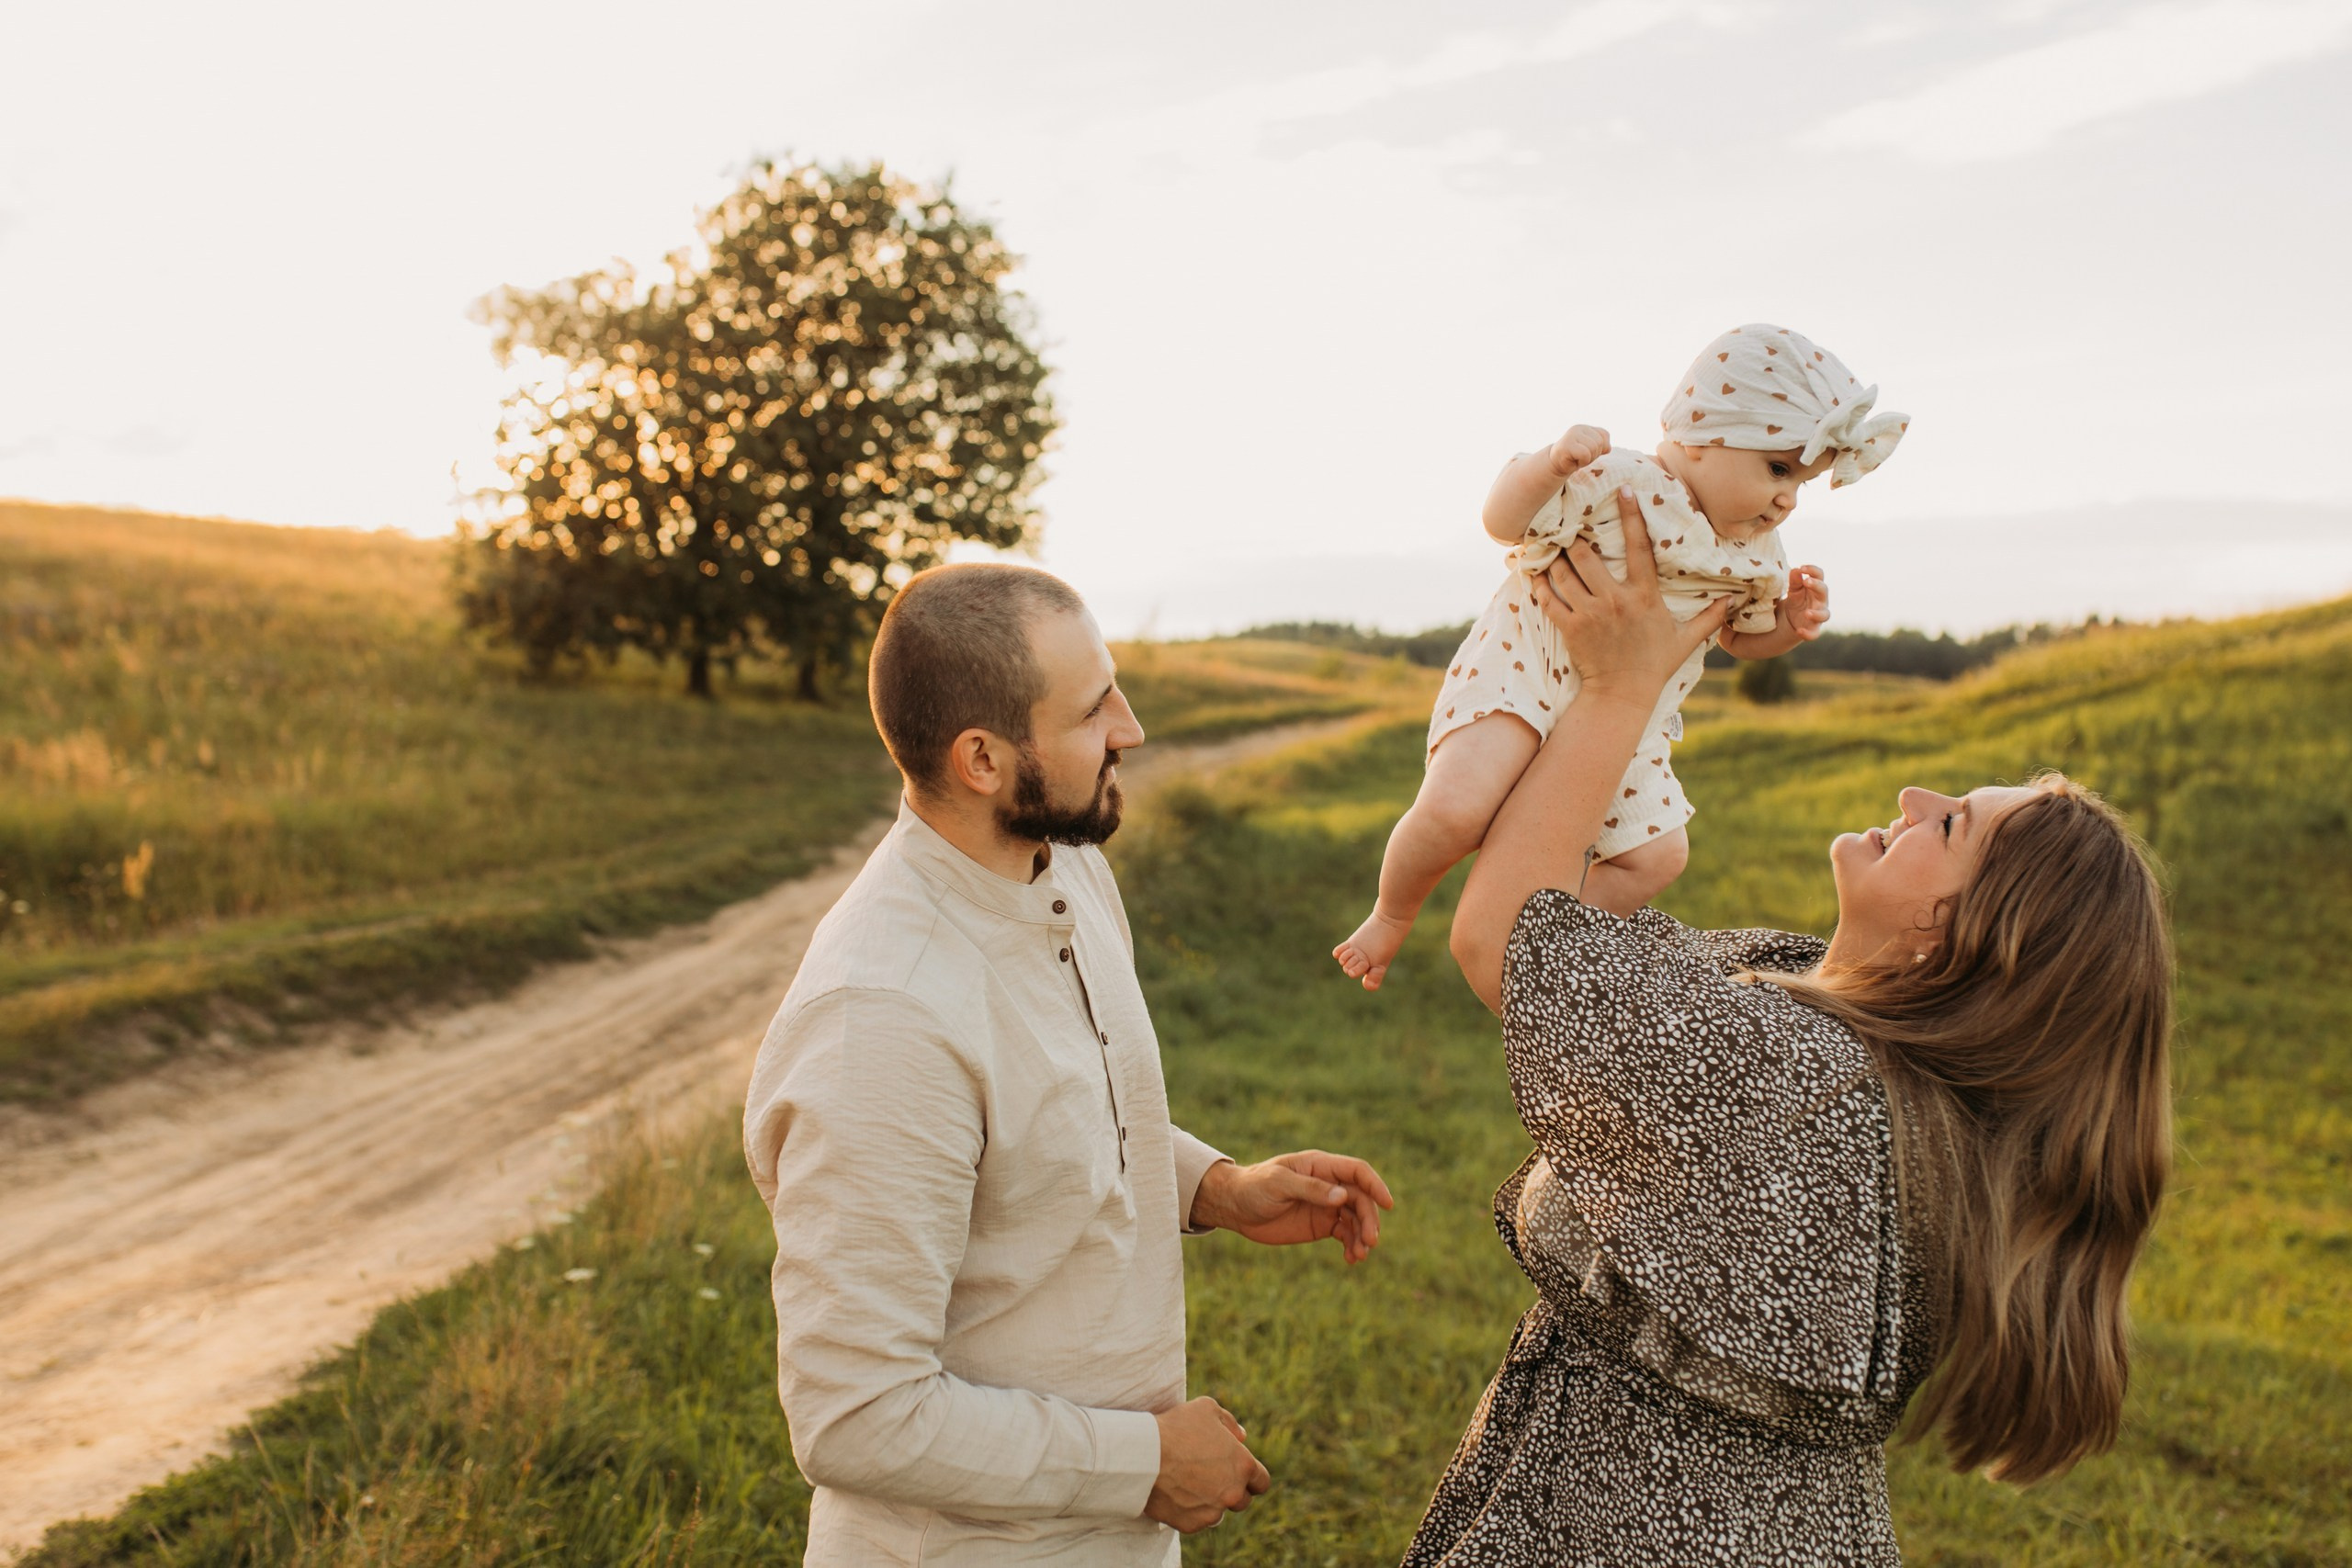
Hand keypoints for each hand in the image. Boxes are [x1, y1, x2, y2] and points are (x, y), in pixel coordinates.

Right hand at [1144, 1396, 1268, 1532]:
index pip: (1261, 1482)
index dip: (1251, 1477)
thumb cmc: (1176, 1428)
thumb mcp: (1207, 1409)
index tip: (1239, 1473)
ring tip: (1188, 1484)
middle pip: (1243, 1501)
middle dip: (1231, 1490)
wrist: (1143, 1455)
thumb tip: (1241, 1437)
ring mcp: (1212, 1512)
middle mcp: (1233, 1493)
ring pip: (1217, 1512)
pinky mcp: (1191, 1524)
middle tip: (1210, 1477)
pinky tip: (1175, 1493)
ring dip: (1210, 1502)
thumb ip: (1229, 1423)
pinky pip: (1196, 1520)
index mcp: (1243, 1465)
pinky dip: (1189, 1511)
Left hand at [1188, 1151, 1394, 1263]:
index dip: (1375, 1185)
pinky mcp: (1321, 1225)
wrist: (1235, 1207)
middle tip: (1370, 1242)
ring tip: (1360, 1256)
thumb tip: (1342, 1197)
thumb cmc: (1254, 1187)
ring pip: (1356, 1219)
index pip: (1357, 1172)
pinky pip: (1345, 1235)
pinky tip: (1352, 1259)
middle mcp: (1329, 1184)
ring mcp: (1327, 1205)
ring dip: (1362, 1236)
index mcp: (1320, 1166)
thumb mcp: (1278, 1184)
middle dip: (1369, 1220)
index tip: (1388, 1204)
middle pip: (1361, 1199)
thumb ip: (1310, 1189)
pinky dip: (1352, 1246)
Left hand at [1532, 487, 1735, 702]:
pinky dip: (1540, 583)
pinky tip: (1536, 571)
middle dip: (1575, 539)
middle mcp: (1616, 599)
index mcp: (1644, 595)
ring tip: (1550, 547)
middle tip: (1569, 527)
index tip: (1624, 491)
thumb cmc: (1654, 665)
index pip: (1639, 547)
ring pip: (1564, 573)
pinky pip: (1549, 598)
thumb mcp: (1685, 640)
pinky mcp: (1570, 628)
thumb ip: (1708, 618)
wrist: (1622, 694)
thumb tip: (1733, 601)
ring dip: (1555, 558)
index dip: (1631, 516)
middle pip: (1587, 555)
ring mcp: (1590, 613)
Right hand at [1545, 423, 1611, 475]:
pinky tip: (1574, 461)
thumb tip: (1608, 448)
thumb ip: (1601, 445)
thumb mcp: (1591, 450)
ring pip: (1593, 448)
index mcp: (1586, 428)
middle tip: (1582, 457)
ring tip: (1577, 459)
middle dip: (1594, 454)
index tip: (1589, 452)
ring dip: (1588, 459)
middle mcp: (1579, 428)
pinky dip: (1582, 462)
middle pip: (1599, 442)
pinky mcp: (1567, 445)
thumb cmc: (1575, 457)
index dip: (1601, 448)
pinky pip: (1585, 454)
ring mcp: (1572, 435)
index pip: (1604, 435)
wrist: (1556, 465)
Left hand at [1778, 564, 1830, 640]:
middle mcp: (1821, 601)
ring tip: (1807, 612)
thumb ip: (1794, 581)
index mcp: (1816, 587)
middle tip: (1807, 581)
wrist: (1792, 620)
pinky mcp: (1813, 629)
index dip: (1813, 570)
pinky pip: (1814, 633)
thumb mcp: (1793, 589)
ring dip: (1817, 614)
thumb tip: (1796, 569)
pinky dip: (1808, 633)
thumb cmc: (1797, 600)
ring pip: (1825, 615)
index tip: (1802, 567)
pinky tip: (1799, 631)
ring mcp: (1819, 616)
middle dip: (1817, 586)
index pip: (1820, 575)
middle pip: (1824, 591)